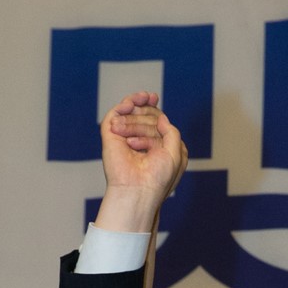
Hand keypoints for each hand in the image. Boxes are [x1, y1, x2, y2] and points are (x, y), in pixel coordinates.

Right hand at [94, 91, 188, 232]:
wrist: (138, 190)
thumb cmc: (158, 178)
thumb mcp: (176, 154)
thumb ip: (172, 133)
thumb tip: (162, 117)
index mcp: (157, 147)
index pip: (157, 120)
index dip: (155, 110)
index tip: (153, 98)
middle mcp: (141, 141)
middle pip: (144, 115)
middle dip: (145, 120)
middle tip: (144, 146)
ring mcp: (125, 138)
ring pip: (131, 113)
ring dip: (134, 121)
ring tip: (132, 144)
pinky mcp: (110, 136)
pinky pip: (115, 113)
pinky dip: (123, 104)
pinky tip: (129, 104)